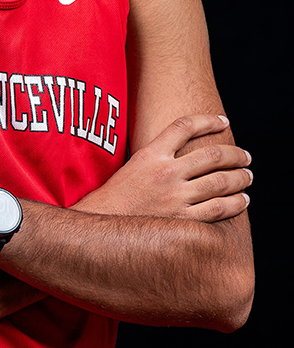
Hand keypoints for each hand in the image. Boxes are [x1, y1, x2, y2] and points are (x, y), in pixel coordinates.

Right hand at [74, 114, 251, 221]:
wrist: (100, 227)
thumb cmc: (114, 197)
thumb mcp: (131, 165)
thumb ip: (156, 155)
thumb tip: (180, 149)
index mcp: (150, 154)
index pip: (185, 126)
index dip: (208, 120)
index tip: (224, 121)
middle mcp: (166, 172)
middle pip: (212, 156)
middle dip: (235, 154)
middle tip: (245, 156)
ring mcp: (175, 197)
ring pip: (220, 181)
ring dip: (240, 178)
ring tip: (248, 176)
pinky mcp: (182, 221)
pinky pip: (218, 209)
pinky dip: (236, 203)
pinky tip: (242, 200)